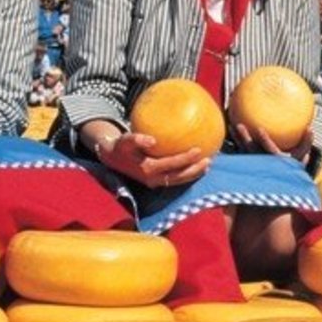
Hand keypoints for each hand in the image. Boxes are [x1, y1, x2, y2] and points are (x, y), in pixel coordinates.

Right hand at [96, 132, 210, 188]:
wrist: (112, 158)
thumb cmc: (121, 146)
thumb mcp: (126, 140)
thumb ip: (137, 139)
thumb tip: (151, 140)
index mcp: (148, 169)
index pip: (172, 164)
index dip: (186, 158)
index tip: (199, 150)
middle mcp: (153, 179)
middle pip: (180, 177)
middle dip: (195, 170)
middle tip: (209, 160)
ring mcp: (155, 182)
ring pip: (179, 181)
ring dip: (194, 174)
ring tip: (207, 165)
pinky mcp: (156, 181)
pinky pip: (175, 178)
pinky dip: (186, 174)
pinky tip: (196, 165)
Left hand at [233, 123, 312, 164]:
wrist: (281, 188)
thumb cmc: (292, 168)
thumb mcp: (301, 158)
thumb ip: (306, 143)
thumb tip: (310, 128)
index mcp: (278, 163)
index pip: (270, 151)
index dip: (265, 141)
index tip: (259, 129)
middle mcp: (265, 166)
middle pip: (253, 152)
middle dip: (245, 139)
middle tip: (239, 125)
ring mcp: (255, 166)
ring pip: (244, 152)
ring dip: (238, 139)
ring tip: (232, 125)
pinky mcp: (249, 166)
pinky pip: (240, 153)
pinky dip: (235, 143)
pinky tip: (231, 132)